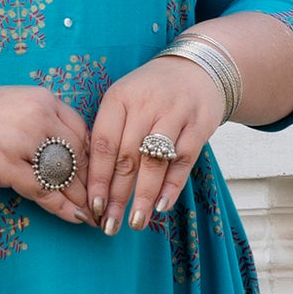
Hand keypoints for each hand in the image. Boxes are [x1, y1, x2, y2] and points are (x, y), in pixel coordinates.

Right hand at [0, 84, 92, 226]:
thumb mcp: (14, 106)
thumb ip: (42, 122)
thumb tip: (70, 154)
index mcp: (43, 99)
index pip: (82, 132)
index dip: (94, 160)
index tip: (98, 179)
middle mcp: (38, 115)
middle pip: (79, 155)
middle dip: (93, 183)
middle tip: (103, 203)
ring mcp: (22, 139)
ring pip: (64, 175)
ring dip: (81, 199)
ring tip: (93, 215)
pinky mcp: (6, 163)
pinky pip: (43, 190)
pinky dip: (61, 207)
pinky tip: (74, 218)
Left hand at [86, 56, 225, 235]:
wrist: (197, 68)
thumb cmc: (151, 94)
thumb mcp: (124, 100)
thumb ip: (110, 134)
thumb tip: (94, 185)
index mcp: (119, 98)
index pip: (103, 144)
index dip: (97, 179)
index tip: (92, 207)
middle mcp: (145, 104)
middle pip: (127, 157)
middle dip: (117, 196)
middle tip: (109, 225)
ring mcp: (174, 113)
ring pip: (154, 161)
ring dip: (144, 196)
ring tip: (135, 222)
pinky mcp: (199, 124)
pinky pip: (183, 161)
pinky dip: (172, 186)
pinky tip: (161, 206)